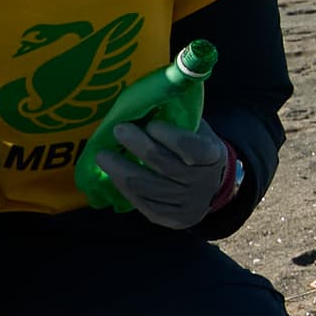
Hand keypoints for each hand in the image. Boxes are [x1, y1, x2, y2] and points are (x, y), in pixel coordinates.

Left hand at [96, 118, 233, 231]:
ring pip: (147, 186)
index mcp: (213, 156)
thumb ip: (181, 118)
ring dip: (120, 169)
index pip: (191, 147)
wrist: (210, 187)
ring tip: (102, 155)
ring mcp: (187, 204)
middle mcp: (202, 182)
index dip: (169, 136)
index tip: (150, 124)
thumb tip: (151, 97)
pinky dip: (124, 187)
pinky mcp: (171, 218)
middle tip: (118, 130)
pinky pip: (142, 203)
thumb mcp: (199, 131)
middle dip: (137, 146)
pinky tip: (113, 174)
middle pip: (164, 165)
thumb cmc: (197, 149)